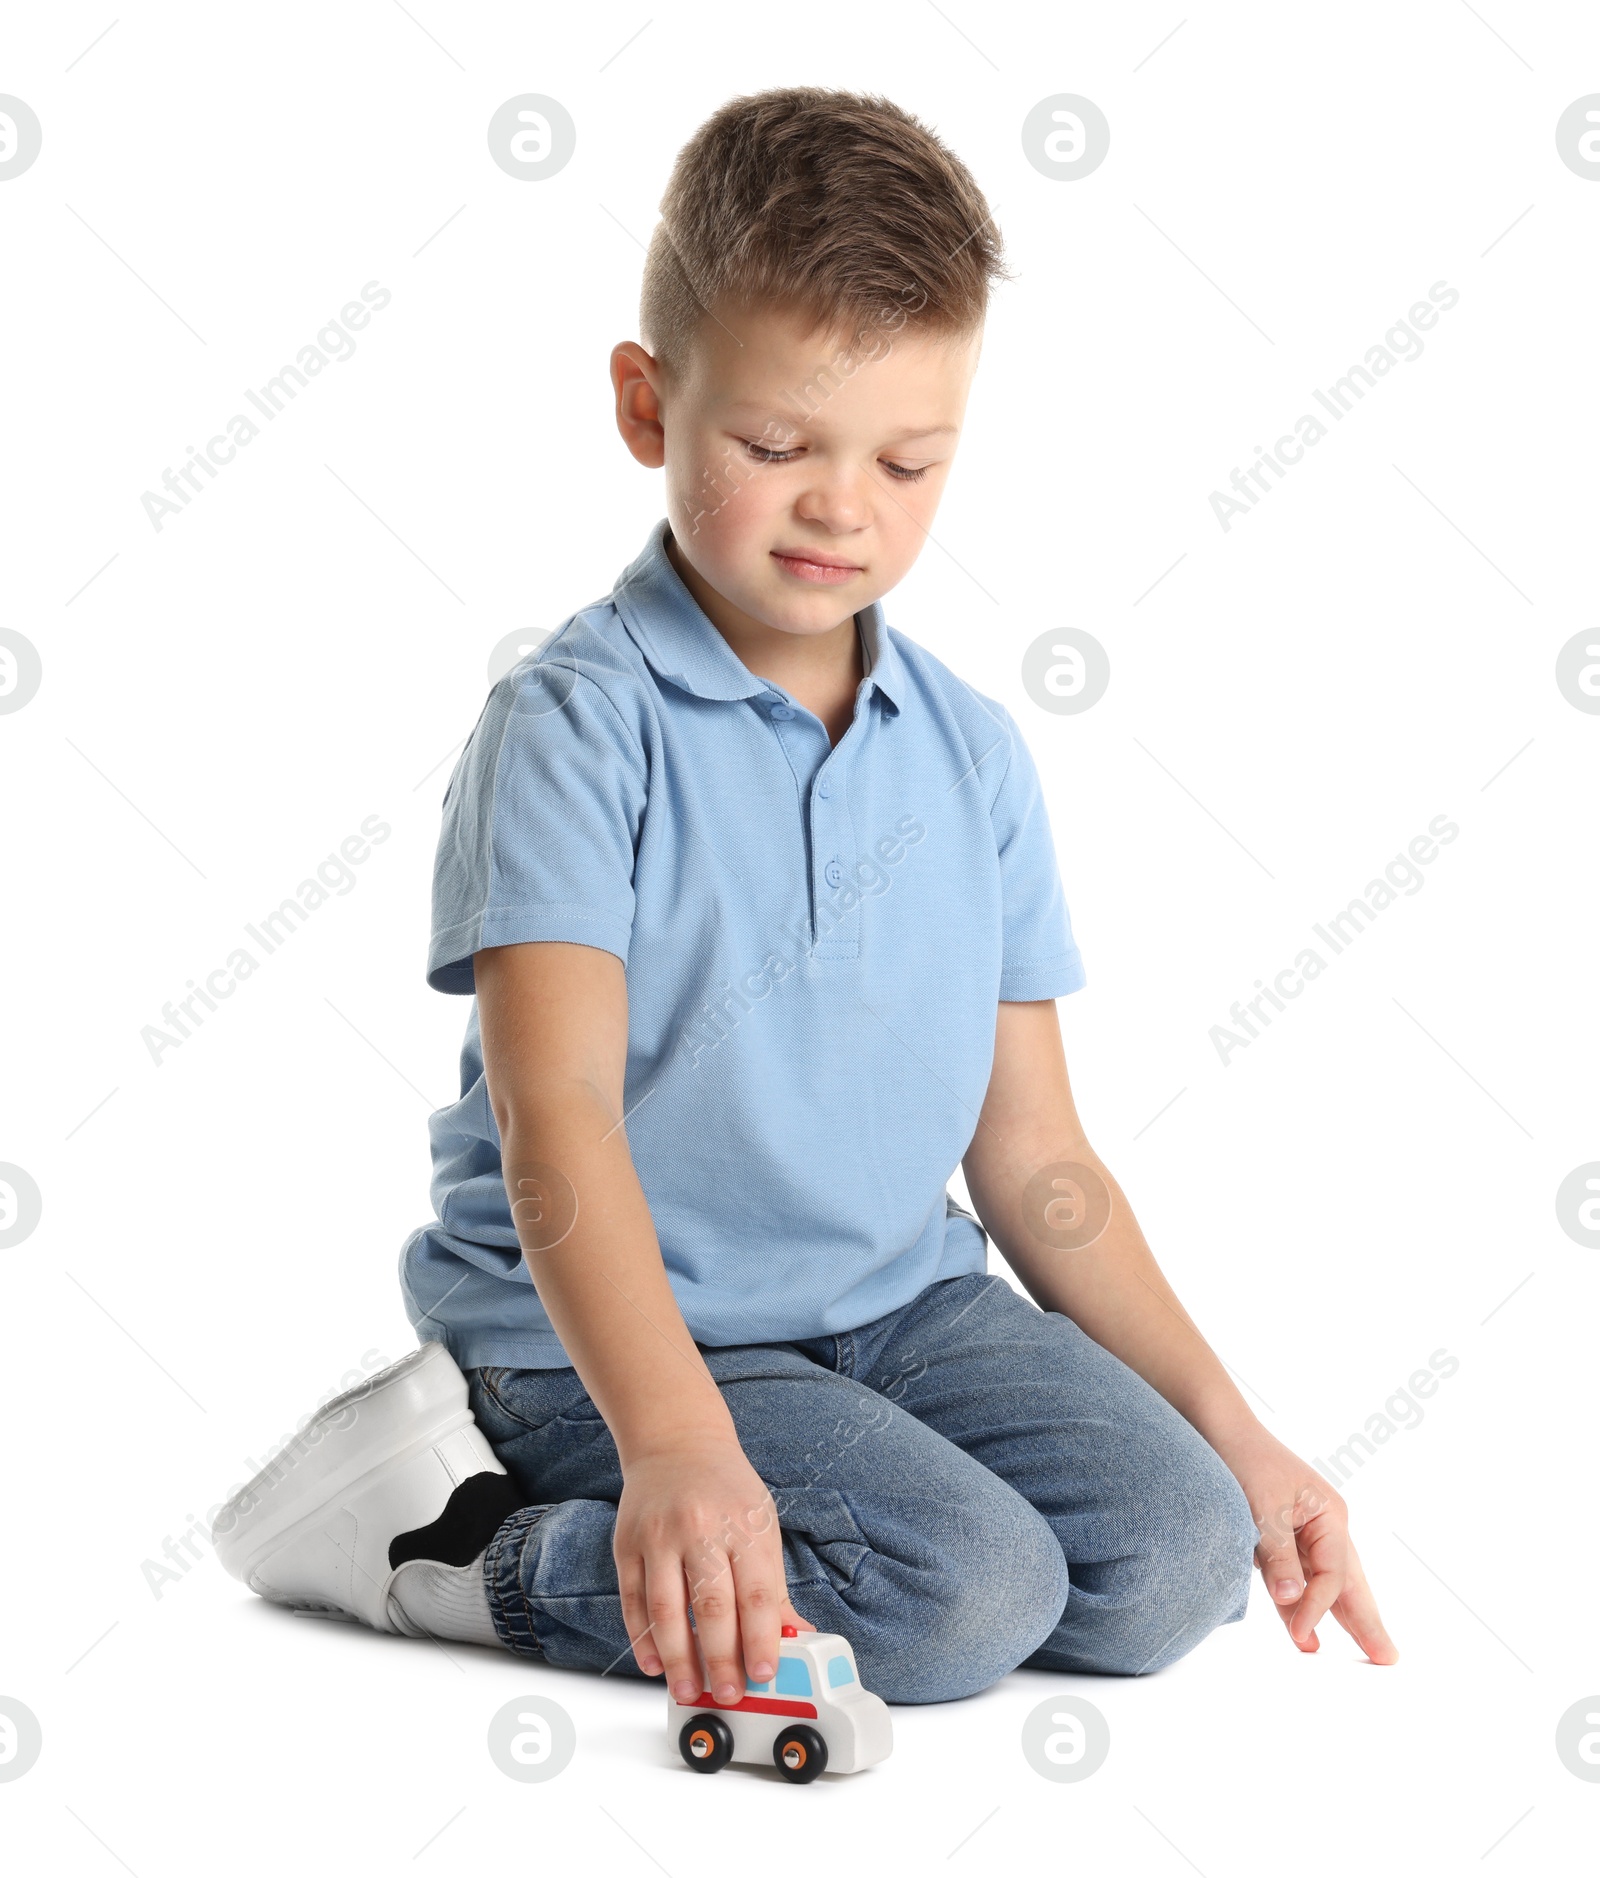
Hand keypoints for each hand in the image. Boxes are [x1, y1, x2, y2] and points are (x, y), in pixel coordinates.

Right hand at [613, 1434, 814, 1703]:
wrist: (677, 1441)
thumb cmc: (726, 1489)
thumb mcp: (762, 1525)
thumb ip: (773, 1586)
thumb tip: (794, 1637)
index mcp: (743, 1526)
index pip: (757, 1595)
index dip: (761, 1641)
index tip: (764, 1675)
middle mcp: (700, 1529)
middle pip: (711, 1606)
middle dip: (720, 1659)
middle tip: (727, 1694)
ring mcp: (659, 1536)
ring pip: (666, 1609)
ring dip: (678, 1658)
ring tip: (688, 1690)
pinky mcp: (627, 1544)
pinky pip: (633, 1599)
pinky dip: (642, 1637)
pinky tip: (655, 1662)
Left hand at [1212, 1422, 1397, 1662]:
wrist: (1216, 1427)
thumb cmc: (1245, 1458)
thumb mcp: (1263, 1507)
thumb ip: (1279, 1555)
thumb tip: (1294, 1600)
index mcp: (1330, 1515)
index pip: (1333, 1575)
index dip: (1318, 1608)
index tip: (1300, 1636)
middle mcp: (1324, 1525)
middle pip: (1349, 1581)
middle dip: (1367, 1620)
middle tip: (1389, 1659)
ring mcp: (1305, 1531)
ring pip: (1327, 1582)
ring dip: (1338, 1616)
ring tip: (1364, 1651)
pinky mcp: (1281, 1535)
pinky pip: (1297, 1576)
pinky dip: (1301, 1601)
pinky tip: (1305, 1628)